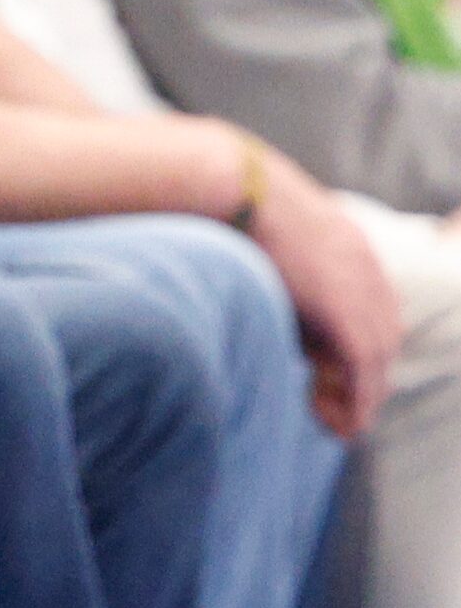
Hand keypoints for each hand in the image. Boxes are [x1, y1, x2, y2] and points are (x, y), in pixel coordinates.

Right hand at [245, 142, 401, 436]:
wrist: (231, 183)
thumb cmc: (226, 195)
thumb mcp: (265, 224)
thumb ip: (277, 256)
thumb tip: (247, 272)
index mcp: (347, 241)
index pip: (372, 302)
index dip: (359, 339)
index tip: (333, 366)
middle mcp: (364, 266)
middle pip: (382, 333)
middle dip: (364, 373)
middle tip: (335, 404)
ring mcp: (359, 290)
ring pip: (375, 359)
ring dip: (357, 395)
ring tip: (331, 422)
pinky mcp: (345, 317)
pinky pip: (361, 371)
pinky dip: (354, 402)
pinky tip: (339, 423)